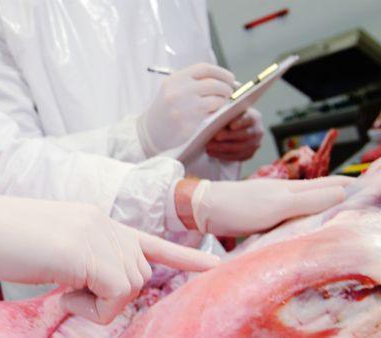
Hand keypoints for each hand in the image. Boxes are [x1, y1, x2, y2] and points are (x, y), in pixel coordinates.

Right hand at [0, 195, 218, 323]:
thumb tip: (101, 285)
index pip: (150, 241)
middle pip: (140, 273)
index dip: (184, 256)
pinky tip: (64, 292)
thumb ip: (86, 259)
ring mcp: (95, 234)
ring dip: (99, 302)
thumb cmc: (3, 239)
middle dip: (113, 294)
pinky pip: (114, 293)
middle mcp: (104, 223)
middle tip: (71, 291)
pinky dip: (92, 307)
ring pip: (130, 285)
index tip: (215, 266)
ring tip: (62, 287)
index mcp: (98, 220)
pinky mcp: (83, 251)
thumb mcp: (54, 247)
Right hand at [138, 63, 234, 155]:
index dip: (221, 72)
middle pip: (213, 84)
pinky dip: (216, 115)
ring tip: (218, 105)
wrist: (151, 132)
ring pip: (216, 100)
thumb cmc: (166, 109)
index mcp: (175, 80)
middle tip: (228, 92)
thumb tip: (225, 79)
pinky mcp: (190, 125)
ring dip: (222, 102)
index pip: (205, 69)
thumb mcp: (173, 89)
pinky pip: (212, 116)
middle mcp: (179, 92)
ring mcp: (185, 109)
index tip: (229, 78)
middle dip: (226, 88)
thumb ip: (195, 82)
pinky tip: (212, 116)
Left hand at [176, 176, 352, 236]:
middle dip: (340, 192)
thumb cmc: (236, 207)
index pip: (329, 185)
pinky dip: (303, 211)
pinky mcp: (260, 212)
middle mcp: (284, 192)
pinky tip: (302, 217)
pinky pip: (289, 211)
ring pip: (305, 199)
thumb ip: (308, 200)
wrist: (201, 209)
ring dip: (323, 201)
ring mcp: (271, 201)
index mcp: (291, 190)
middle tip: (360, 195)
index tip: (366, 187)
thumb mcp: (277, 206)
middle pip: (319, 190)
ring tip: (340, 205)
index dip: (348, 186)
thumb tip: (343, 192)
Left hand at [205, 108, 262, 160]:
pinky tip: (212, 152)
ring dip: (222, 148)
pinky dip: (222, 155)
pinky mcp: (248, 155)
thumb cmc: (230, 118)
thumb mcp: (228, 111)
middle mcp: (257, 131)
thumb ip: (223, 112)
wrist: (236, 130)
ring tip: (209, 146)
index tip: (231, 125)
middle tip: (215, 137)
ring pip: (239, 148)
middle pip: (244, 135)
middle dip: (228, 136)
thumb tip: (214, 118)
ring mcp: (254, 144)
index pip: (248, 119)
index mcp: (253, 117)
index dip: (240, 122)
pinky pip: (235, 157)